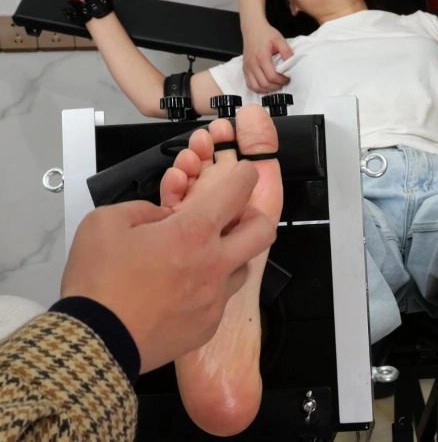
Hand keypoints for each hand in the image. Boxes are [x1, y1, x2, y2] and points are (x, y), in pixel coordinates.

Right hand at [61, 161, 274, 373]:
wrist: (94, 343)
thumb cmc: (98, 282)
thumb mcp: (106, 222)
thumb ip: (143, 210)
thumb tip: (163, 218)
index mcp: (194, 231)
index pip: (240, 190)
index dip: (245, 175)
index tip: (242, 174)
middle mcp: (215, 264)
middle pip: (264, 231)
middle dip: (253, 218)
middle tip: (231, 219)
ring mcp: (216, 298)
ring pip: (244, 268)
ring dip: (230, 257)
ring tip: (199, 258)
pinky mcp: (209, 326)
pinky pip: (220, 300)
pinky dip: (208, 290)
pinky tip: (180, 292)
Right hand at [242, 19, 292, 92]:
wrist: (252, 28)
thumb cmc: (266, 33)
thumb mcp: (279, 40)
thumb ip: (286, 52)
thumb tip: (292, 64)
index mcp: (261, 57)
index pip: (272, 76)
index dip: (281, 80)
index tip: (287, 77)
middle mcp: (252, 64)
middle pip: (264, 83)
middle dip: (276, 86)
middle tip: (283, 82)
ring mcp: (247, 67)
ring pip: (256, 87)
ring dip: (267, 89)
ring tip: (276, 84)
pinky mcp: (245, 69)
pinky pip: (250, 84)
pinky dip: (258, 88)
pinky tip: (266, 85)